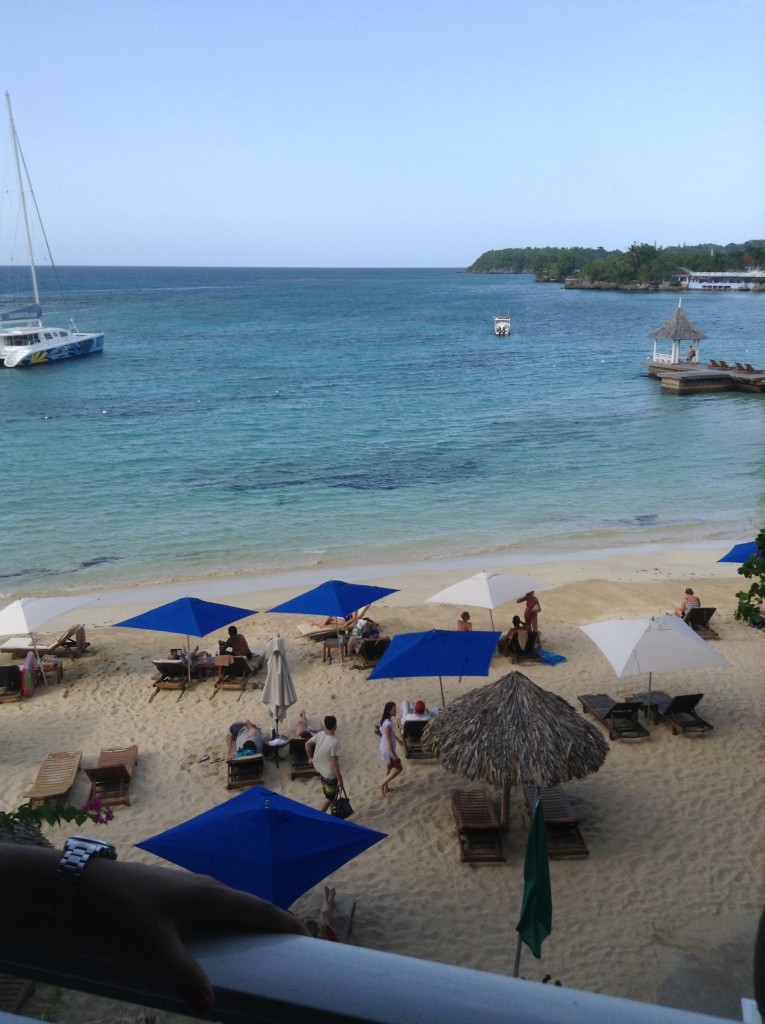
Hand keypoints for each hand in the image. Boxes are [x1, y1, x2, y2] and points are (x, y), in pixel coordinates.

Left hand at [79, 859, 306, 1011]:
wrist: (85, 886)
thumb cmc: (123, 912)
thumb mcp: (154, 947)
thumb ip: (184, 975)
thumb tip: (211, 1004)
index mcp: (210, 895)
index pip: (258, 908)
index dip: (283, 922)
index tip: (307, 937)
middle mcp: (206, 888)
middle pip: (248, 907)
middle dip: (271, 925)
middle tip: (290, 950)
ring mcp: (189, 890)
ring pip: (228, 908)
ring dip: (247, 924)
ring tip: (259, 949)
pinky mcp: (174, 897)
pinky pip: (212, 910)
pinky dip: (226, 925)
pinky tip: (217, 943)